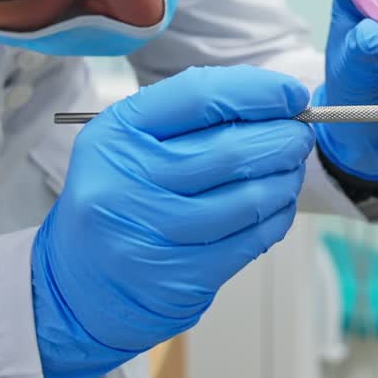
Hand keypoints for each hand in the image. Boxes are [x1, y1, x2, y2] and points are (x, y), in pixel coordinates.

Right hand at [31, 65, 313, 377]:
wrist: (77, 286)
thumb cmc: (118, 197)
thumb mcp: (129, 141)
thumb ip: (192, 117)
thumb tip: (277, 102)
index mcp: (117, 134)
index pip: (201, 96)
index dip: (259, 91)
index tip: (292, 94)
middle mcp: (129, 182)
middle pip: (232, 149)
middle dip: (282, 137)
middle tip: (300, 134)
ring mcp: (154, 233)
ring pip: (249, 197)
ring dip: (285, 177)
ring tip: (292, 167)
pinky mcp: (181, 276)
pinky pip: (251, 238)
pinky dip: (277, 215)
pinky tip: (278, 203)